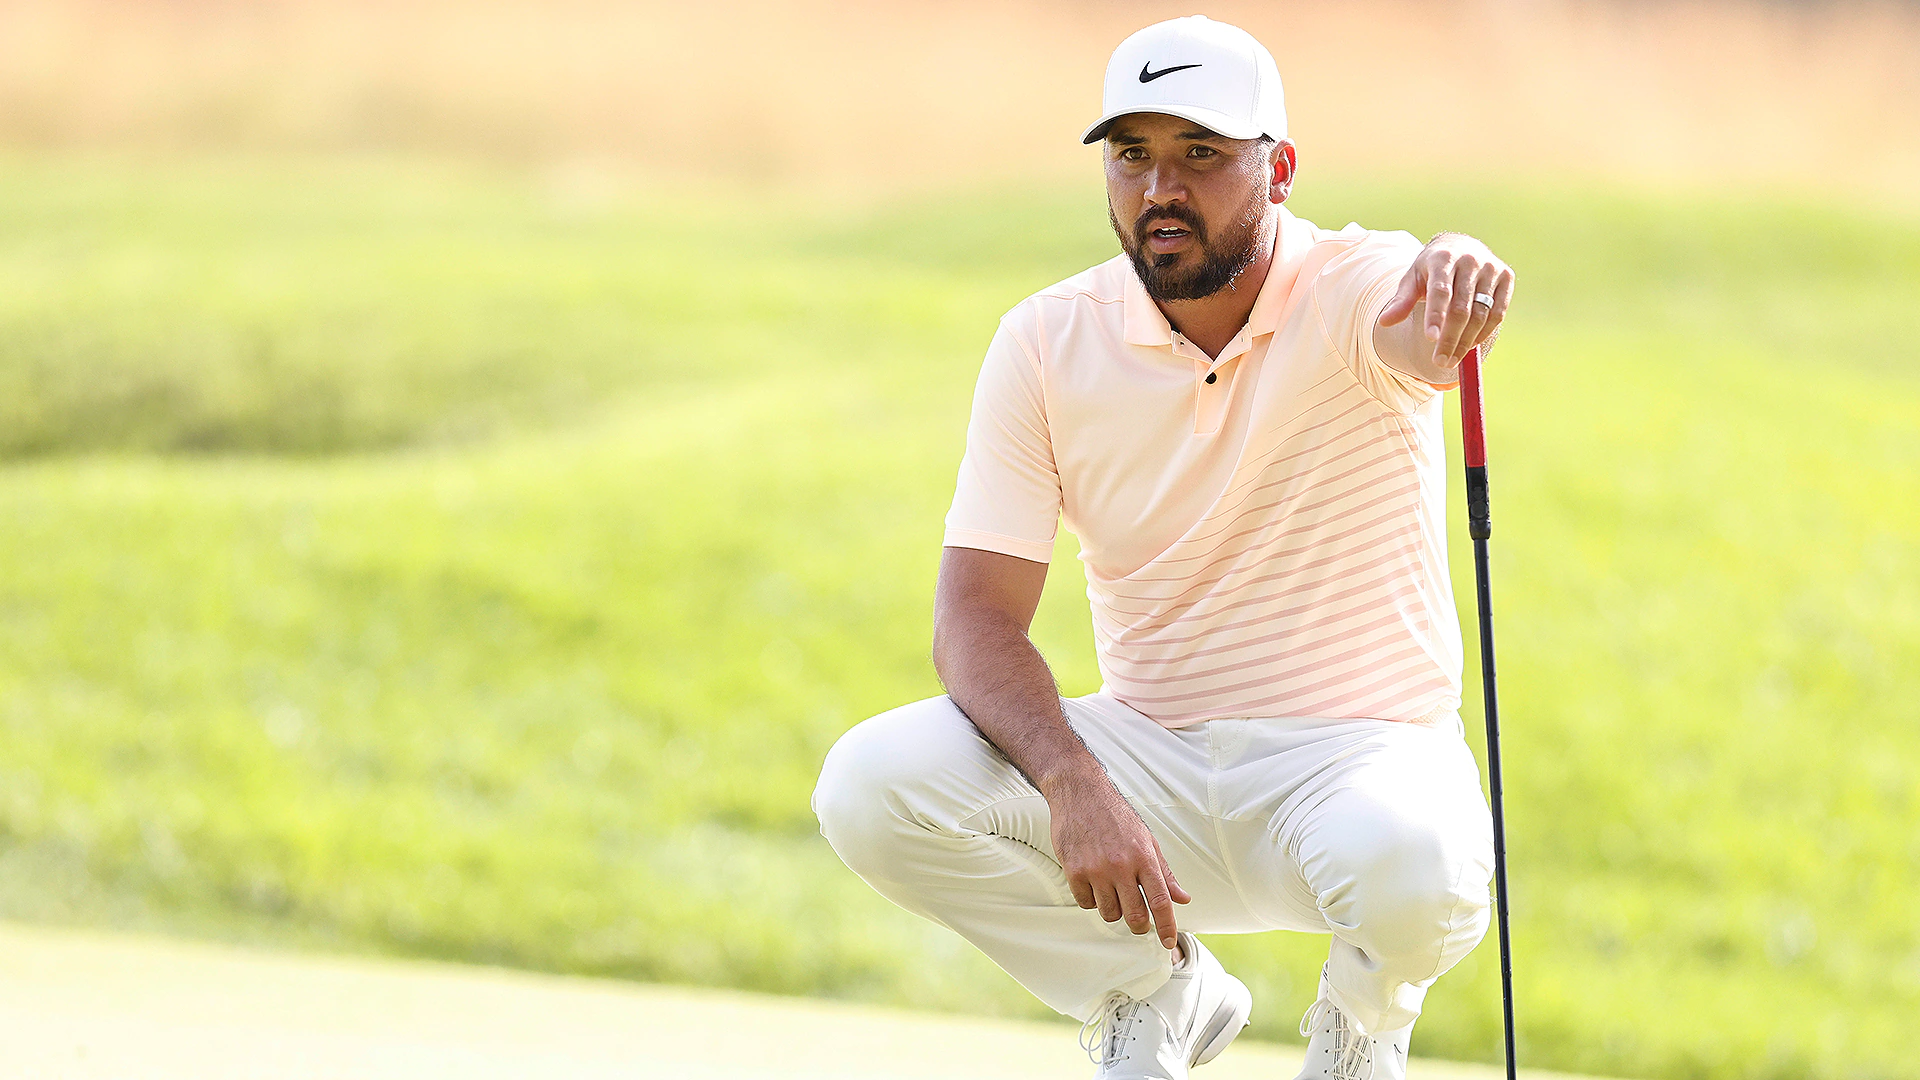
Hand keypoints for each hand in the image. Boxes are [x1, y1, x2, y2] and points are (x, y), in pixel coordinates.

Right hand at [1043, 769, 1189, 949]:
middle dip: (1139, 926)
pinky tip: (1093, 882)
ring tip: (1112, 890)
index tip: (1168, 942)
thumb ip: (1164, 872)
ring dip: (1114, 909)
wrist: (1080, 794)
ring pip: (1110, 913)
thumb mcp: (1147, 840)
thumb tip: (1182, 898)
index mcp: (1144, 857)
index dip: (1167, 926)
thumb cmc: (1116, 817)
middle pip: (1135, 915)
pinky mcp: (1074, 871)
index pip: (1161, 901)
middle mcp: (1121, 865)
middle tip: (1138, 923)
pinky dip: (1091, 899)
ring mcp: (1096, 869)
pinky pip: (1086, 903)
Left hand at [1379, 234, 1513, 370]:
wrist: (1460, 246)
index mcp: (1443, 258)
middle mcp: (1470, 260)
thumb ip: (1401, 301)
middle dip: (1450, 339)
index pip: (1440, 291)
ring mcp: (1491, 268)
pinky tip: (1470, 345)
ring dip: (1467, 341)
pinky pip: (1498, 313)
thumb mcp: (1412, 279)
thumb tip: (1384, 322)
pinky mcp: (1506, 277)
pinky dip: (1484, 333)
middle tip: (1439, 362)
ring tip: (1451, 360)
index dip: (1436, 316)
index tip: (1430, 339)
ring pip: (1481, 313)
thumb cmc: (1431, 269)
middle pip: (1461, 308)